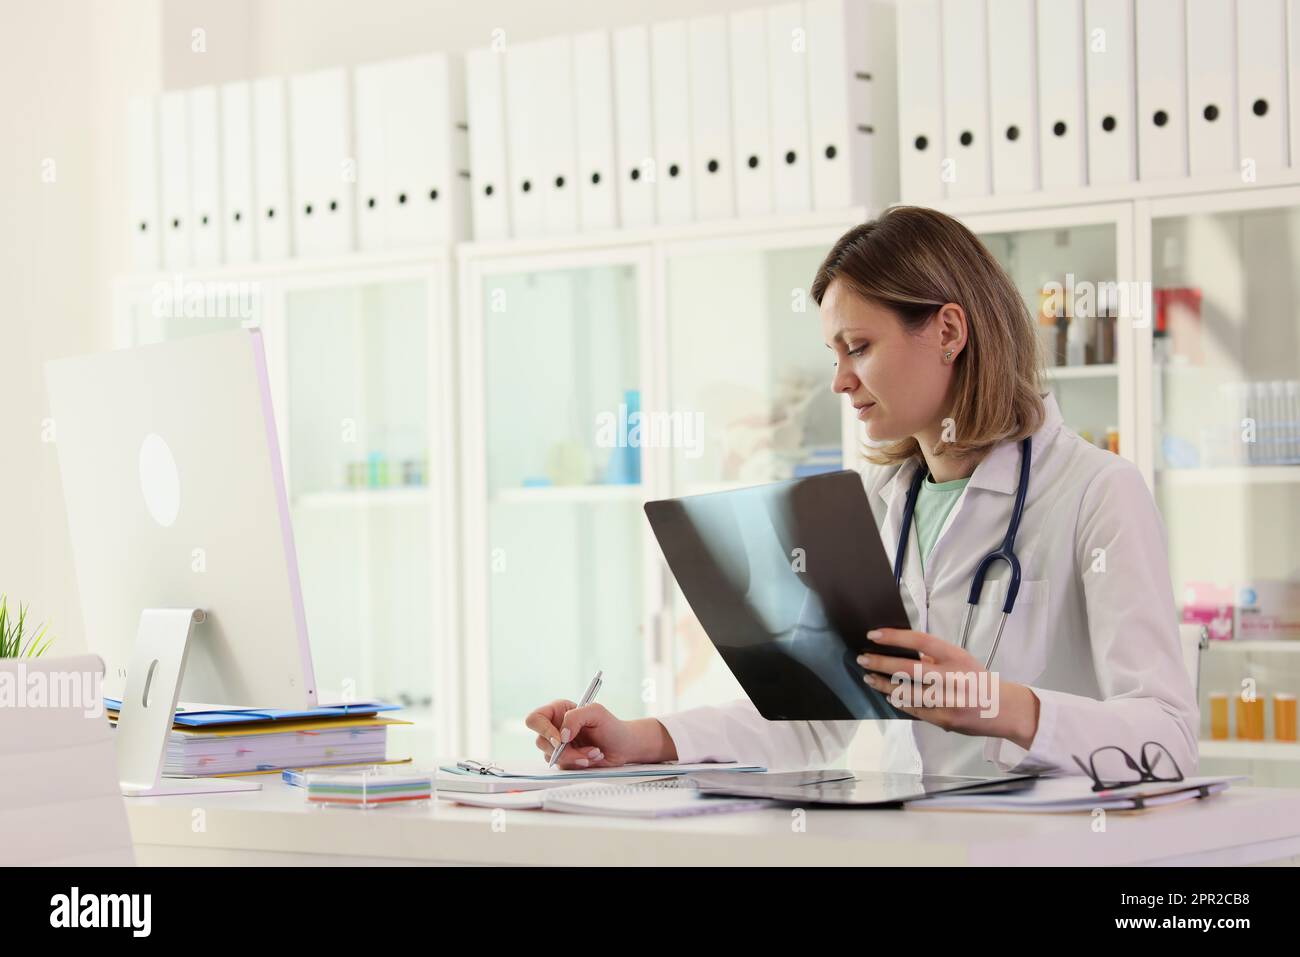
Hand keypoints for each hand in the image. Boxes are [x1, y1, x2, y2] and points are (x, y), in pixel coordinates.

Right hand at [524, 699, 665, 768]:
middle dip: (565, 751)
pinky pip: (563, 766)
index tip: (560, 740)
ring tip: (595, 752)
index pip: (535, 719)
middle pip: (541, 742)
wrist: (623, 747)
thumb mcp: (596, 712)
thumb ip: (575, 717)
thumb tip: (561, 735)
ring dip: (575, 758)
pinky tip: (593, 757)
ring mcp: (558, 746)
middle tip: (585, 751)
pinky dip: (579, 764)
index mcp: (558, 711)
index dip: (543, 730)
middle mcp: (555, 728)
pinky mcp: (565, 760)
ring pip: (551, 757)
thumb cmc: (611, 726)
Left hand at [857, 628, 1038, 747]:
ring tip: (869, 678)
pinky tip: (889, 695)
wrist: (1003, 709)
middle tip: (863, 659)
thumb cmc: (976, 680)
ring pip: (906, 692)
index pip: (920, 641)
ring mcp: (947, 700)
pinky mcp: (944, 719)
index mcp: (956, 656)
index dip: (895, 637)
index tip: (874, 635)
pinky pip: (914, 709)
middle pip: (908, 669)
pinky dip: (899, 701)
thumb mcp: (960, 659)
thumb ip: (934, 655)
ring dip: (883, 685)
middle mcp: (951, 677)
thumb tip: (903, 649)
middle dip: (880, 663)